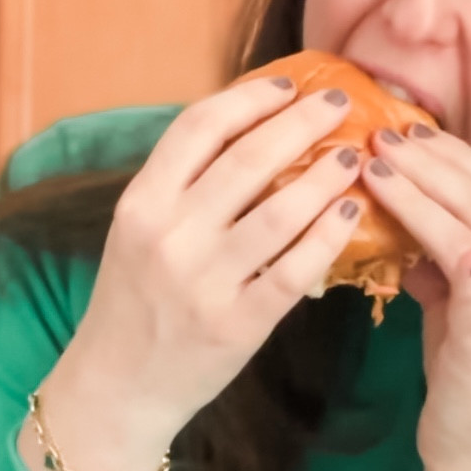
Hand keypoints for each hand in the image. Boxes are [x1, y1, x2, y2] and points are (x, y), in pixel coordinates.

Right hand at [41, 75, 363, 470]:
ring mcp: (204, 282)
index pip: (199, 127)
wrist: (116, 387)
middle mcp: (169, 236)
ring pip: (280, 212)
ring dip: (325, 176)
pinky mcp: (237, 325)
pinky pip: (295, 270)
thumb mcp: (139, 232)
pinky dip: (327, 236)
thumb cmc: (136, 301)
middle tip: (340, 103)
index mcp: (141, 203)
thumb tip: (255, 128)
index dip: (250, 97)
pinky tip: (350, 214)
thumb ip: (184, 187)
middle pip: (248, 159)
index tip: (289, 83)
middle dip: (302, 122)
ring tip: (354, 156)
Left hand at [364, 123, 470, 470]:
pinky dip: (414, 210)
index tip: (404, 127)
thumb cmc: (461, 382)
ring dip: (420, 170)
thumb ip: (440, 261)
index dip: (452, 153)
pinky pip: (455, 243)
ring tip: (374, 146)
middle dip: (435, 150)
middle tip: (384, 121)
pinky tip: (379, 191)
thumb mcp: (453, 307)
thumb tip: (402, 219)